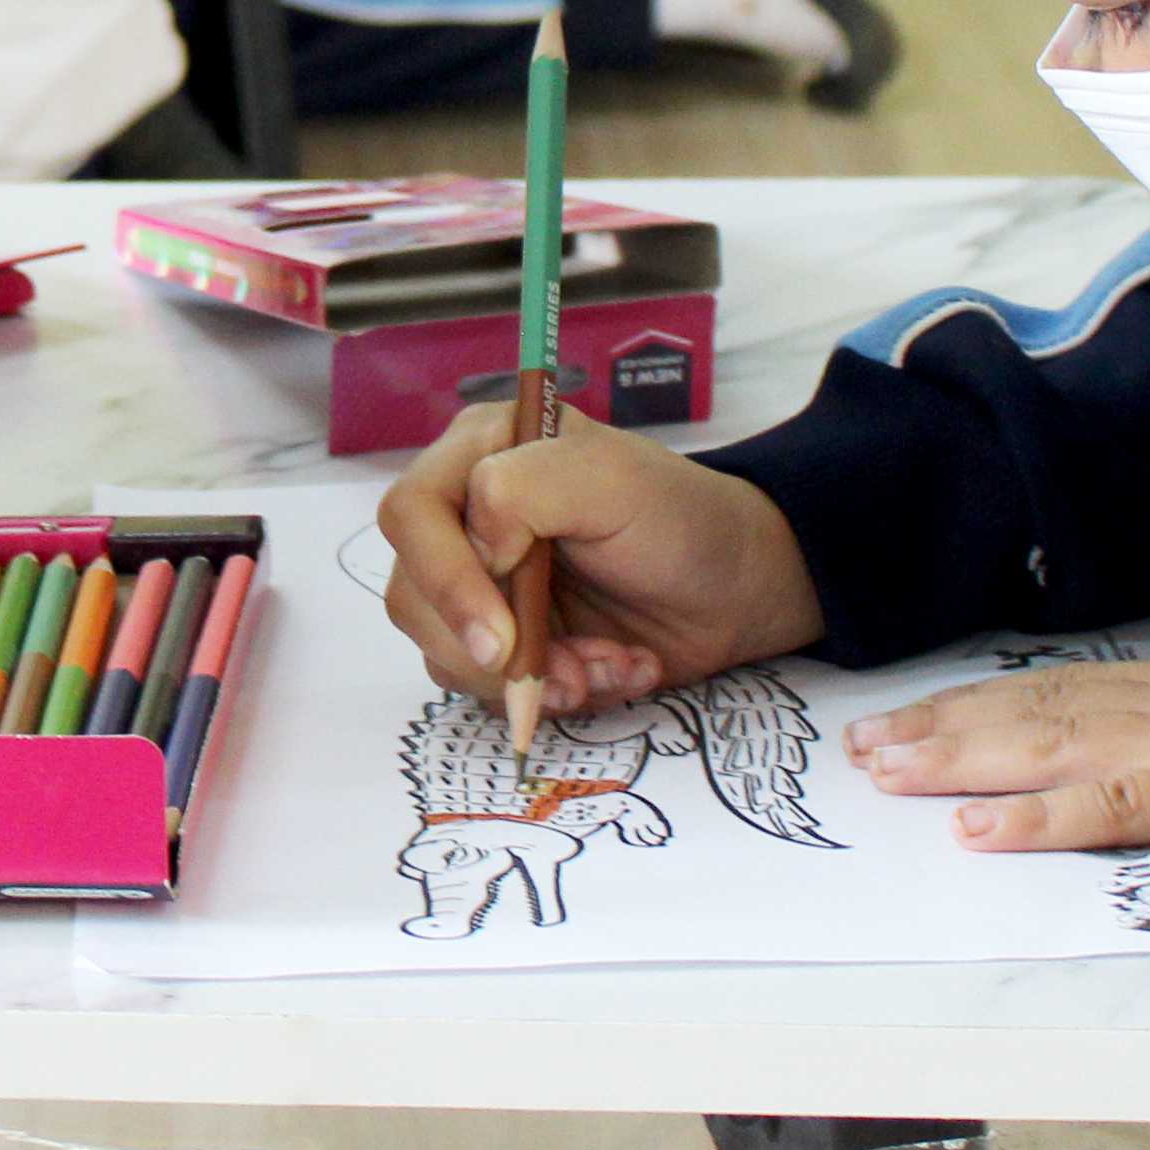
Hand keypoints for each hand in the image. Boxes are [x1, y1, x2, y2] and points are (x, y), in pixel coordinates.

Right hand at [377, 404, 824, 712]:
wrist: (737, 590)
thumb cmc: (679, 519)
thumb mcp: (611, 479)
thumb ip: (525, 490)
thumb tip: (478, 548)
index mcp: (479, 455)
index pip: (412, 514)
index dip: (444, 580)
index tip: (501, 638)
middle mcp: (465, 519)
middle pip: (415, 596)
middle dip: (493, 650)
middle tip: (570, 671)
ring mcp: (483, 586)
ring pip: (447, 654)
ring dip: (532, 677)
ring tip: (606, 665)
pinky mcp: (506, 644)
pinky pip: (491, 689)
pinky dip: (554, 695)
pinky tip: (611, 672)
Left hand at [844, 637, 1149, 923]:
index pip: (1064, 690)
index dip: (978, 703)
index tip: (905, 718)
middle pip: (1044, 711)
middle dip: (945, 729)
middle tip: (861, 749)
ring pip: (1065, 748)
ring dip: (967, 765)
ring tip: (890, 777)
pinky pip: (1126, 810)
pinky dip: (1048, 820)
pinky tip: (985, 832)